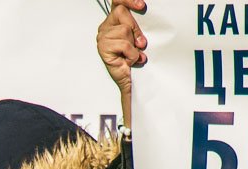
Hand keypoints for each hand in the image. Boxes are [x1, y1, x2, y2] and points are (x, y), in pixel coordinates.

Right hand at [97, 0, 147, 126]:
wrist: (129, 81)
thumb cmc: (132, 59)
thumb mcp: (137, 39)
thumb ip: (137, 27)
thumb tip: (144, 20)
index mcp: (113, 22)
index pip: (117, 2)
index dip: (128, 0)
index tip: (142, 5)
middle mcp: (105, 27)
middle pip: (122, 13)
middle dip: (135, 28)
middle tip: (140, 43)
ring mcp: (102, 37)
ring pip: (124, 30)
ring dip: (133, 45)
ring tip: (131, 55)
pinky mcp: (103, 48)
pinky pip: (124, 44)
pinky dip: (131, 54)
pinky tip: (127, 61)